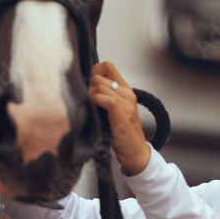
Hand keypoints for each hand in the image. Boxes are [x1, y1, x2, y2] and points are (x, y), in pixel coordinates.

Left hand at [89, 61, 150, 175]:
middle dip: (88, 87)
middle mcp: (127, 93)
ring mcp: (127, 102)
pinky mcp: (123, 112)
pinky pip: (104, 97)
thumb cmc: (122, 134)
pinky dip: (95, 101)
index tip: (86, 84)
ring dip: (89, 96)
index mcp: (125, 90)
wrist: (135, 152)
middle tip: (87, 101)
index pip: (107, 66)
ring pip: (99, 86)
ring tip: (91, 108)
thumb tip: (84, 86)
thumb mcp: (111, 111)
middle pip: (99, 76)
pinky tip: (93, 110)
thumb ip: (103, 96)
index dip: (93, 71)